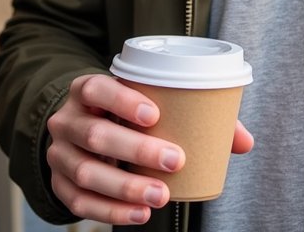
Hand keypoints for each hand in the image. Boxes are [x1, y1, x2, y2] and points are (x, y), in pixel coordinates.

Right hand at [46, 73, 253, 224]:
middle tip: (175, 161)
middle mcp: (67, 119)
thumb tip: (245, 141)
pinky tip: (139, 213)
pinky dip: (110, 211)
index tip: (156, 115)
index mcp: (87, 88)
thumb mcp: (147, 101)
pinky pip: (79, 202)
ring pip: (87, 173)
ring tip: (162, 195)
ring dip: (126, 188)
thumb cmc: (127, 111)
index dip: (124, 101)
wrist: (81, 126)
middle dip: (137, 151)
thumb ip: (195, 113)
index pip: (98, 89)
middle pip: (96, 135)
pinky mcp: (58, 183)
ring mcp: (58, 153)